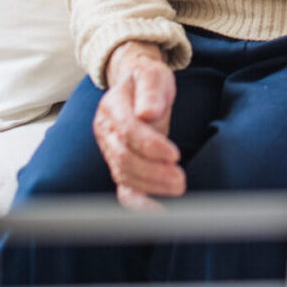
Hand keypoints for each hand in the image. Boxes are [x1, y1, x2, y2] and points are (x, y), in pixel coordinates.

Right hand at [94, 41, 184, 208]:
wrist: (136, 83)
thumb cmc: (147, 79)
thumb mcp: (153, 74)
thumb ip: (150, 91)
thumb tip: (147, 113)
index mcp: (112, 106)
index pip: (128, 131)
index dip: (150, 145)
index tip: (174, 155)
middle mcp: (105, 131)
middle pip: (125, 158)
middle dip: (153, 172)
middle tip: (180, 180)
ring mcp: (109, 149)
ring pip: (125, 174)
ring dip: (151, 186)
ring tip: (178, 188)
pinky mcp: (119, 163)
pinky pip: (123, 187)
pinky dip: (137, 202)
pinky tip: (156, 212)